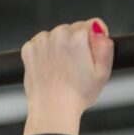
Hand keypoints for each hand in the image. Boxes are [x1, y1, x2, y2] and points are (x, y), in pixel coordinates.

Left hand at [21, 19, 113, 134]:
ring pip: (55, 35)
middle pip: (72, 29)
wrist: (52, 110)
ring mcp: (41, 42)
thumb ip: (105, 46)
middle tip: (75, 65)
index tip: (91, 52)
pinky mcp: (28, 50)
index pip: (91, 24)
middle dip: (75, 42)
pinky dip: (43, 51)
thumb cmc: (78, 95)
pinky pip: (39, 43)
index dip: (94, 38)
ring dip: (58, 45)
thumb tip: (98, 30)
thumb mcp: (103, 72)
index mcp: (78, 37)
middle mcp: (58, 35)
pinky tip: (49, 66)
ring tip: (61, 67)